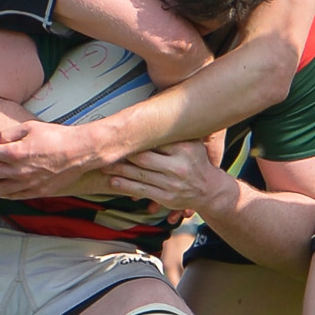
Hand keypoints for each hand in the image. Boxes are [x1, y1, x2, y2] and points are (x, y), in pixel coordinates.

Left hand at [0, 120, 107, 198]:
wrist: (79, 153)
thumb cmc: (56, 136)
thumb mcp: (30, 126)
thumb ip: (10, 134)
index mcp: (14, 152)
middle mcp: (17, 170)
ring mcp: (27, 183)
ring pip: (0, 188)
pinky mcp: (37, 191)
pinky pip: (16, 195)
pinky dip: (5, 194)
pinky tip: (0, 193)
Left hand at [107, 140, 230, 213]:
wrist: (209, 190)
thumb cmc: (196, 162)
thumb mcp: (192, 144)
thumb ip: (174, 134)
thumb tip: (150, 116)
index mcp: (184, 149)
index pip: (155, 142)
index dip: (136, 140)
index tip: (121, 135)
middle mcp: (178, 167)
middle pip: (144, 159)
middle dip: (124, 156)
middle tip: (106, 151)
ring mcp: (171, 184)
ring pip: (140, 176)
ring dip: (120, 171)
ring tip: (105, 166)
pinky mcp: (166, 197)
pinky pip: (142, 191)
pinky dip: (126, 186)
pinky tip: (114, 181)